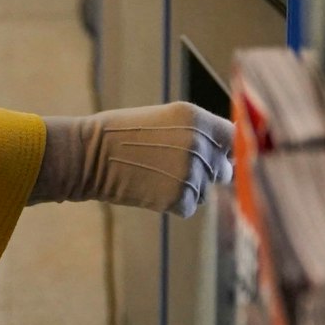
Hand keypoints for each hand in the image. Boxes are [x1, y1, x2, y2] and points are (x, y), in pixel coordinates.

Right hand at [28, 103, 234, 217]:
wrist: (91, 155)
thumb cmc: (124, 134)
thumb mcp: (166, 119)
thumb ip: (199, 132)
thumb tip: (229, 154)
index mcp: (196, 118)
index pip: (232, 137)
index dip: (226, 149)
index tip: (218, 155)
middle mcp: (199, 143)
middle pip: (223, 168)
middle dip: (208, 172)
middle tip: (177, 168)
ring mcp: (191, 172)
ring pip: (206, 189)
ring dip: (189, 187)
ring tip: (158, 175)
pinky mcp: (180, 198)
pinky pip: (190, 206)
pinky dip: (174, 203)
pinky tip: (152, 188)